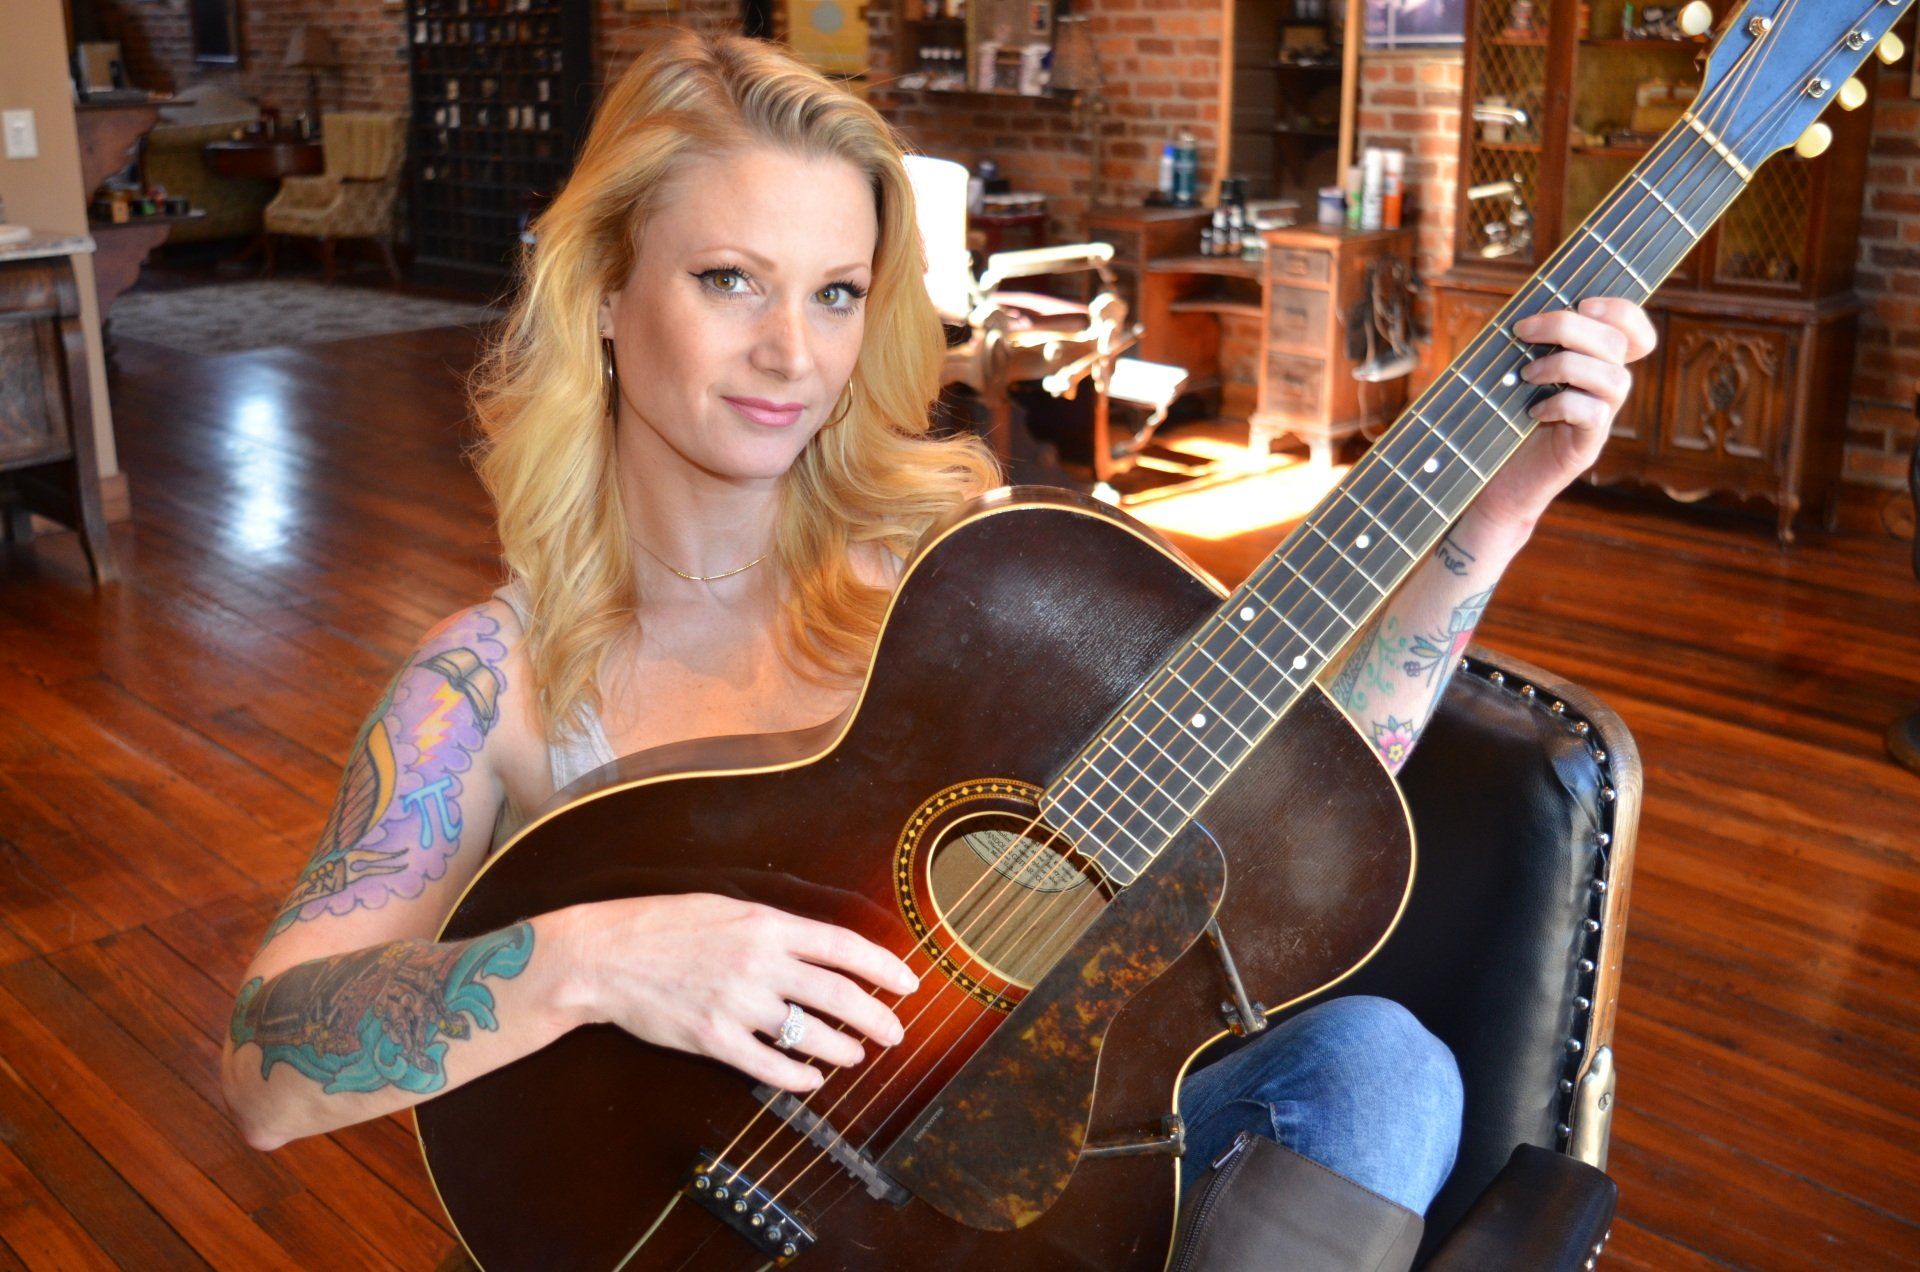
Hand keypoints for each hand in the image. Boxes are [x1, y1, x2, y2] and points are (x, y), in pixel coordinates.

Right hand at [558, 893, 917, 1091]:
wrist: (604, 956)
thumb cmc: (663, 926)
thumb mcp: (726, 909)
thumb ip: (773, 928)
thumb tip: (819, 948)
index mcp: (766, 924)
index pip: (843, 946)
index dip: (884, 966)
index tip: (909, 983)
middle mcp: (758, 962)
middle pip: (838, 994)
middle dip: (876, 1016)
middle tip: (897, 1032)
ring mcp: (736, 1003)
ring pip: (810, 1033)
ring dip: (842, 1048)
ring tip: (855, 1054)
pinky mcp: (713, 1039)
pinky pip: (769, 1065)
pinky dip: (798, 1077)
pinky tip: (812, 1080)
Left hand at [1471, 297, 1658, 535]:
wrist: (1493, 483)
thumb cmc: (1499, 422)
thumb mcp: (1510, 373)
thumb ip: (1526, 343)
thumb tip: (1520, 311)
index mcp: (1594, 364)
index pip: (1634, 331)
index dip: (1622, 310)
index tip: (1583, 302)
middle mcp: (1605, 389)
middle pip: (1617, 343)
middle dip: (1568, 326)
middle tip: (1523, 331)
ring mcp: (1600, 418)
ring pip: (1614, 378)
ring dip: (1564, 366)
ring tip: (1525, 375)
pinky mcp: (1586, 446)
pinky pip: (1595, 414)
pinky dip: (1563, 404)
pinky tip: (1534, 411)